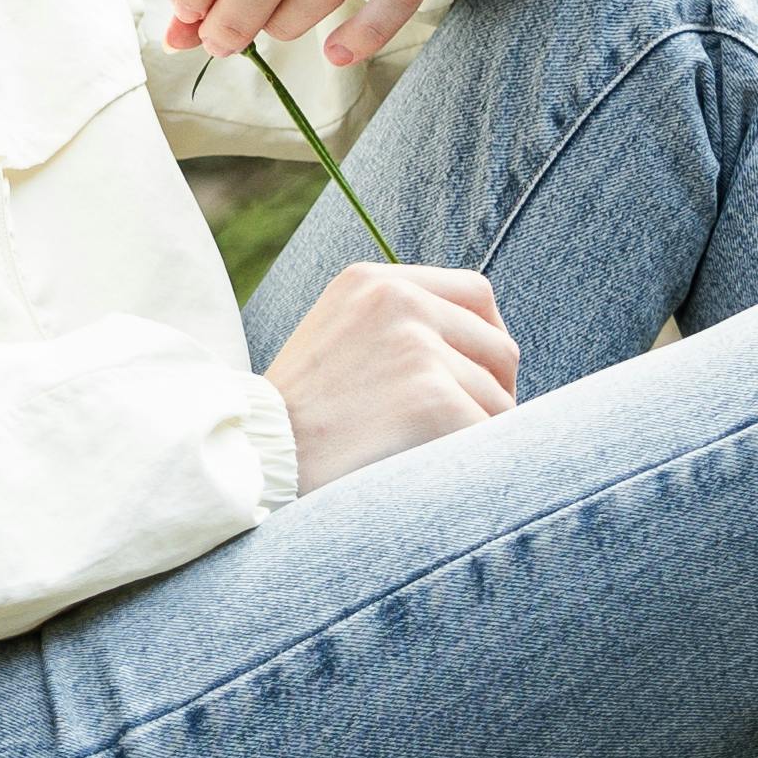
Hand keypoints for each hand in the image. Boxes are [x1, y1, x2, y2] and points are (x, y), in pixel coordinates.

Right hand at [260, 258, 521, 490]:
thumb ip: (397, 325)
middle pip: (499, 347)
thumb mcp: (338, 339)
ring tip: (429, 459)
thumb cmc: (298, 420)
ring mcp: (416, 347)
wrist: (257, 464)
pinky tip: (432, 476)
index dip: (488, 342)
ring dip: (479, 436)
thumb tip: (485, 345)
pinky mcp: (432, 398)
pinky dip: (473, 465)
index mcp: (373, 281)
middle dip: (494, 394)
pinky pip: (490, 437)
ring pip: (500, 399)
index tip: (479, 380)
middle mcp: (398, 300)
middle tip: (465, 432)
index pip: (476, 294)